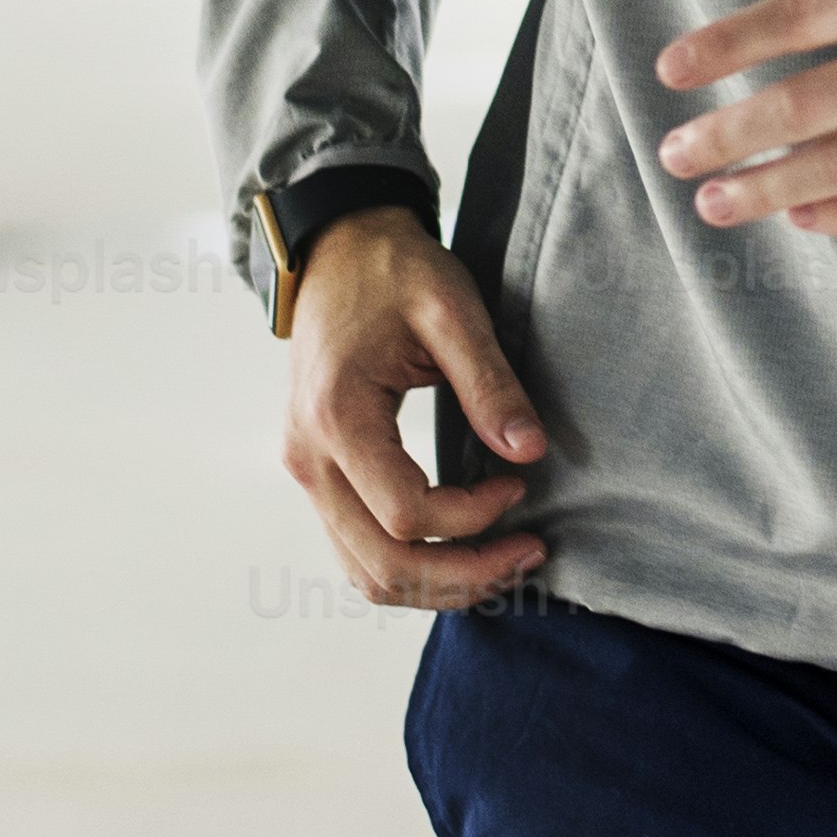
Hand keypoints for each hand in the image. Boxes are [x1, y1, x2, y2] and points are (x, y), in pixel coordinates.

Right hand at [278, 210, 554, 612]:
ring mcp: (305, 472)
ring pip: (366, 574)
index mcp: (336, 417)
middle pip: (382, 565)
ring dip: (439, 585)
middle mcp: (308, 458)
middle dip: (465, 576)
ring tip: (505, 564)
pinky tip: (464, 550)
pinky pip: (358, 551)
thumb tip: (530, 452)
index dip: (475, 517)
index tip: (521, 484)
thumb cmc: (393, 271)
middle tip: (530, 553)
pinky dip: (411, 568)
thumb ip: (490, 384)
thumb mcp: (452, 310)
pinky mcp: (318, 475)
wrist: (337, 250)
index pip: (407, 514)